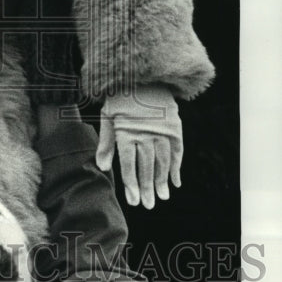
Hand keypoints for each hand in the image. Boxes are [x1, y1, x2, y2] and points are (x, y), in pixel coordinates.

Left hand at [95, 85, 182, 208]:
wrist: (143, 75)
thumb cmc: (120, 98)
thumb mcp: (108, 117)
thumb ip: (106, 143)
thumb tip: (103, 168)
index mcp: (127, 132)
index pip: (129, 164)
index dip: (131, 183)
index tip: (133, 201)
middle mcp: (146, 133)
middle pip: (147, 166)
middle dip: (147, 188)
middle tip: (148, 205)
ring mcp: (162, 131)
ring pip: (163, 162)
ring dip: (162, 181)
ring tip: (162, 197)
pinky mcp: (175, 127)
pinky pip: (178, 152)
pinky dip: (177, 167)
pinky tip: (175, 182)